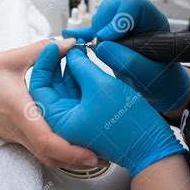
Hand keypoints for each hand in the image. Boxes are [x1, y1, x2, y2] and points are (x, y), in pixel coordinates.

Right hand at [0, 39, 98, 168]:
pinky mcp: (14, 134)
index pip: (47, 141)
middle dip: (77, 160)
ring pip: (45, 156)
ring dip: (67, 158)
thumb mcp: (11, 58)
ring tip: (90, 151)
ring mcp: (15, 135)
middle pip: (51, 156)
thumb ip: (43, 50)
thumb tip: (70, 44)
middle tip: (101, 157)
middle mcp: (19, 129)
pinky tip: (69, 138)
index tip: (91, 155)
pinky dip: (56, 150)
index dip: (71, 152)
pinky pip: (38, 148)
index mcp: (19, 110)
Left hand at [29, 44, 186, 176]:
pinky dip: (80, 78)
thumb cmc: (126, 123)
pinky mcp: (88, 117)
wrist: (150, 145)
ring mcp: (76, 120)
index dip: (44, 62)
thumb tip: (72, 52)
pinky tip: (85, 62)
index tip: (54, 45)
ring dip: (70, 69)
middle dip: (57, 63)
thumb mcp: (99, 85)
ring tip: (78, 49)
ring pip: (64, 89)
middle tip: (68, 45)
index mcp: (58, 121)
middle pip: (50, 87)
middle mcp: (63, 122)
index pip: (39, 86)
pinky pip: (77, 93)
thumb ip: (81, 65)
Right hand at [63, 0, 189, 111]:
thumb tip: (102, 46)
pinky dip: (81, 35)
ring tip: (93, 50)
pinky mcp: (109, 38)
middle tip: (99, 46)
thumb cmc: (162, 81)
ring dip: (93, 32)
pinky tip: (69, 36)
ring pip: (100, 16)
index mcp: (153, 22)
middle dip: (101, 24)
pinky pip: (92, 30)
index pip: (134, 4)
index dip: (119, 18)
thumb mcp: (149, 76)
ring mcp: (120, 27)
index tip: (108, 38)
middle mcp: (136, 20)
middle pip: (113, 6)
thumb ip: (129, 62)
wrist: (158, 89)